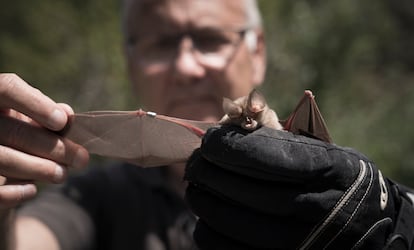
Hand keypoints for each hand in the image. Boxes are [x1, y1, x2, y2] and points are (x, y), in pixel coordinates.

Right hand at [0, 73, 88, 207]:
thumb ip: (49, 116)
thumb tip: (67, 114)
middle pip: (13, 131)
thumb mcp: (30, 122)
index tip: (62, 121)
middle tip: (82, 159)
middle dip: (52, 147)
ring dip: (39, 168)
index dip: (35, 103)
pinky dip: (14, 191)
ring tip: (62, 174)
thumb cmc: (17, 138)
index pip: (6, 88)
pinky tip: (32, 190)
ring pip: (2, 158)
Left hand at [185, 126, 407, 248]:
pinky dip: (212, 233)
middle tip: (194, 163)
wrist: (366, 225)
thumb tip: (229, 125)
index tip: (209, 142)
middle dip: (212, 174)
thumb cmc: (336, 178)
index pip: (274, 157)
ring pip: (241, 225)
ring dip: (207, 203)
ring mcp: (306, 242)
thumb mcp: (326, 150)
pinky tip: (205, 217)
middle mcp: (322, 209)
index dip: (233, 148)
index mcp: (332, 170)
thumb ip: (284, 140)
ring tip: (196, 187)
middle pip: (252, 193)